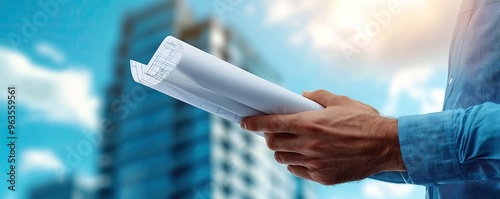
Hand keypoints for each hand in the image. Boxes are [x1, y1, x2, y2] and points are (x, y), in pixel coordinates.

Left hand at [241, 90, 405, 184]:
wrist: (387, 146)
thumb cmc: (365, 121)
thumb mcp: (341, 101)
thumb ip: (318, 97)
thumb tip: (303, 94)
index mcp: (310, 123)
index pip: (272, 124)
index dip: (254, 123)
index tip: (245, 122)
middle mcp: (308, 144)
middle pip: (273, 143)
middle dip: (269, 137)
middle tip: (273, 132)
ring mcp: (314, 163)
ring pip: (283, 158)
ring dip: (281, 150)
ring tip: (290, 144)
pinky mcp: (322, 176)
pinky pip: (297, 170)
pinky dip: (295, 163)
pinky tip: (304, 156)